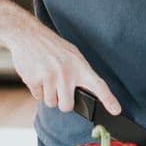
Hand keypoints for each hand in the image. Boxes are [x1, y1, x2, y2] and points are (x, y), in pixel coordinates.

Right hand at [4, 20, 119, 115]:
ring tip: (48, 77)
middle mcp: (66, 73)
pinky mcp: (34, 80)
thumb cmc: (53, 47)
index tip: (116, 110)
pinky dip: (38, 90)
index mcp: (80, 66)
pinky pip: (38, 97)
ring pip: (51, 103)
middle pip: (67, 106)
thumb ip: (79, 74)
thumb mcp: (73, 55)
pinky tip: (38, 75)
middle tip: (60, 90)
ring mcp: (50, 77)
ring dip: (49, 95)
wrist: (29, 35)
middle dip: (62, 102)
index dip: (108, 99)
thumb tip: (85, 93)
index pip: (98, 85)